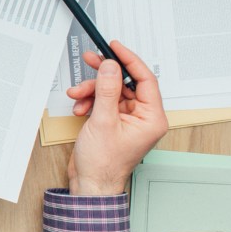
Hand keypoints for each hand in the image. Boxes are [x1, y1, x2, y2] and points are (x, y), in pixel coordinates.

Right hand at [65, 41, 167, 196]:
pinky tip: (80, 107)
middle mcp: (143, 117)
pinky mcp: (114, 122)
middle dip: (104, 76)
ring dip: (92, 90)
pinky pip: (104, 101)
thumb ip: (107, 90)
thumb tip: (111, 66)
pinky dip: (90, 101)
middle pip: (125, 83)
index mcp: (152, 118)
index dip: (129, 60)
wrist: (90, 184)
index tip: (115, 47)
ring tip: (78, 95)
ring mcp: (128, 120)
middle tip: (92, 60)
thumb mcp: (103, 121)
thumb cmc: (103, 164)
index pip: (145, 79)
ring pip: (111, 91)